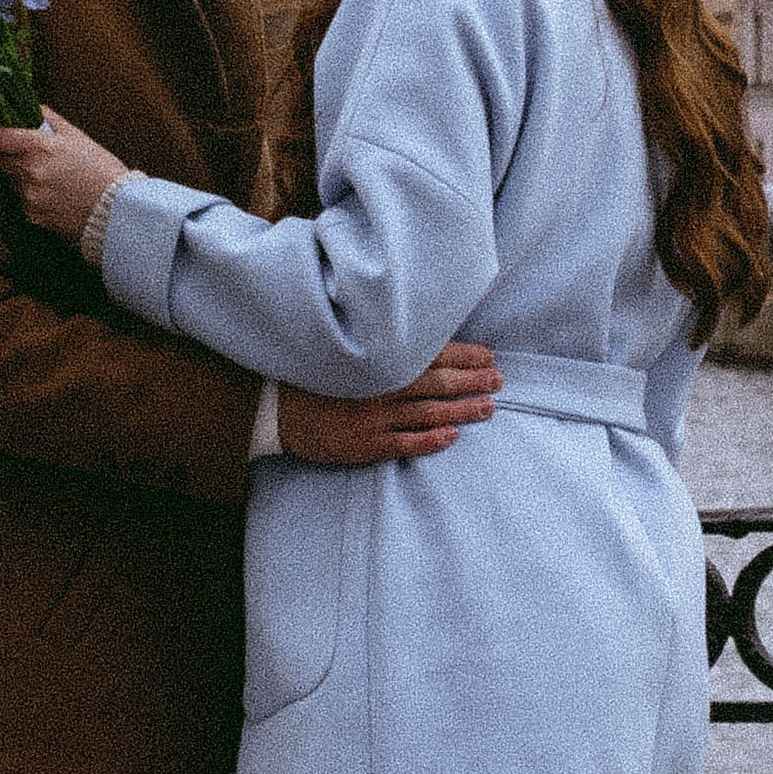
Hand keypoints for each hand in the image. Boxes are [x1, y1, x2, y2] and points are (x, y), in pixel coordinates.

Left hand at [0, 108, 127, 236]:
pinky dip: (32, 197)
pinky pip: (22, 201)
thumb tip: (32, 107)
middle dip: (7, 155)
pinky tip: (54, 195)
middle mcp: (28, 171)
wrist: (117, 210)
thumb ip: (50, 120)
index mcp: (38, 147)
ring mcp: (28, 195)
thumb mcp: (78, 137)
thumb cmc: (102, 169)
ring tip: (50, 177)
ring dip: (21, 177)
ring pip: (11, 181)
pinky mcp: (32, 216)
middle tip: (27, 155)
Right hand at [279, 344, 500, 465]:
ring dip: (461, 410)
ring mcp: (373, 417)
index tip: (488, 356)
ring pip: (428, 413)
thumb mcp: (343, 348)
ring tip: (488, 408)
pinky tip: (452, 437)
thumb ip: (378, 342)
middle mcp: (380, 387)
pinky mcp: (364, 444)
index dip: (463, 355)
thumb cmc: (312, 374)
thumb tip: (415, 329)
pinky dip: (430, 440)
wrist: (274, 407)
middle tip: (498, 381)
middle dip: (471, 381)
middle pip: (436, 382)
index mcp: (377, 360)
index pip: (430, 353)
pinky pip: (404, 443)